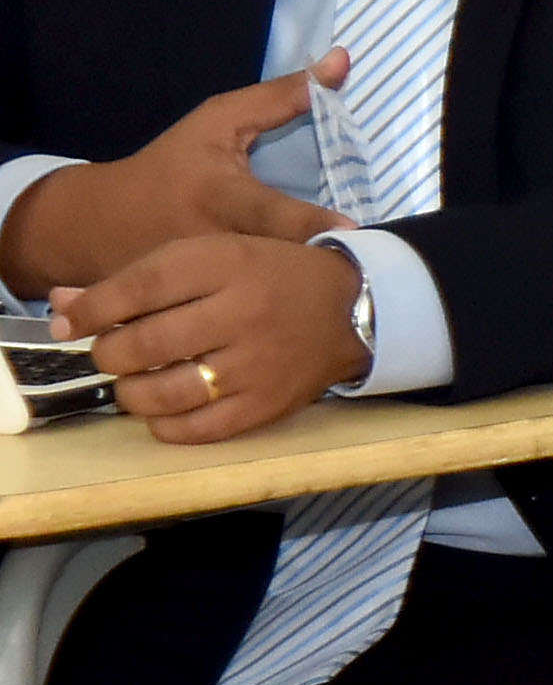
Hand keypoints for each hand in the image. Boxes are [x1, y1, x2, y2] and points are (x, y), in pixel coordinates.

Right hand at [0, 56, 349, 298]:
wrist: (95, 225)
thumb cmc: (170, 167)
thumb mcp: (218, 123)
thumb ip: (283, 96)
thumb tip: (343, 61)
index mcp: (219, 197)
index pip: (272, 212)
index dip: (310, 223)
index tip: (352, 232)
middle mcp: (210, 246)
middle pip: (272, 264)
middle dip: (317, 273)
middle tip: (373, 282)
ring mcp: (197, 290)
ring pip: (253, 304)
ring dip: (298, 309)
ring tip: (353, 310)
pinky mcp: (188, 318)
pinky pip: (234, 325)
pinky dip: (268, 330)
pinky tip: (312, 339)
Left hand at [54, 234, 374, 438]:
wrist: (356, 306)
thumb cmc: (268, 276)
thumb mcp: (211, 256)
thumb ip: (138, 279)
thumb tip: (63, 305)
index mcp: (227, 263)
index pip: (139, 287)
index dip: (90, 309)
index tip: (69, 322)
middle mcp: (243, 312)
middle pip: (143, 344)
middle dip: (108, 354)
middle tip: (111, 354)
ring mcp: (258, 362)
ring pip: (164, 392)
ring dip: (130, 393)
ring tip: (132, 384)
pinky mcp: (269, 403)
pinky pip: (198, 428)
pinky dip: (165, 424)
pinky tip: (162, 410)